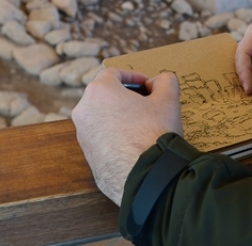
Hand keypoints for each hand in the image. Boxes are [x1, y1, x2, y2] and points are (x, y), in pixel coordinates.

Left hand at [72, 68, 182, 203]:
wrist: (148, 178)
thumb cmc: (155, 134)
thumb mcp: (168, 100)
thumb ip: (165, 81)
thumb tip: (159, 82)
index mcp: (99, 92)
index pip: (112, 73)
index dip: (133, 75)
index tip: (148, 85)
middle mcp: (84, 111)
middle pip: (104, 95)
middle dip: (125, 97)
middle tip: (147, 104)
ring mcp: (83, 136)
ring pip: (101, 118)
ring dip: (120, 117)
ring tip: (143, 126)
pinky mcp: (88, 157)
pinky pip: (102, 139)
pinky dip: (115, 137)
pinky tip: (135, 145)